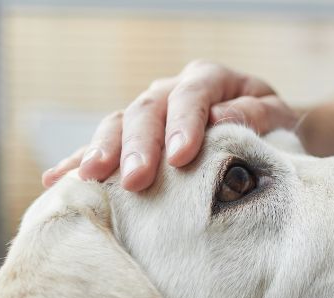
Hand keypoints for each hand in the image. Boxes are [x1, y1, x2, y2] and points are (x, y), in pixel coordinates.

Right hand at [42, 60, 298, 190]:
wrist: (268, 135)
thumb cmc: (275, 129)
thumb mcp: (278, 119)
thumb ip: (256, 115)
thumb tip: (223, 120)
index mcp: (210, 79)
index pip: (192, 96)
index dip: (184, 124)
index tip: (180, 157)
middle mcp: (172, 90)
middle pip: (147, 110)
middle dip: (139, 145)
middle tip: (136, 179)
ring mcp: (148, 113)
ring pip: (117, 124)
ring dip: (102, 151)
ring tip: (89, 179)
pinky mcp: (133, 138)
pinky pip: (101, 147)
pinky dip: (78, 163)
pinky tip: (55, 181)